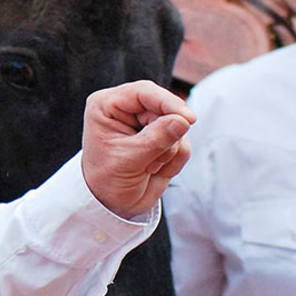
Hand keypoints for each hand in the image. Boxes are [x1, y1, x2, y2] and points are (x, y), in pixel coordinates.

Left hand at [80, 80, 195, 218]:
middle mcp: (128, 108)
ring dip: (167, 153)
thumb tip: (183, 121)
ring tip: (145, 167)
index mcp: (107, 105)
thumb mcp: (127, 160)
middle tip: (147, 163)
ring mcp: (148, 122)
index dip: (168, 103)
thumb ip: (156, 139)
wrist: (112, 202)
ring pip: (179, 129)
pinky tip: (153, 170)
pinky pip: (184, 145)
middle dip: (164, 139)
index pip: (144, 92)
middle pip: (166, 109)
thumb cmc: (107, 179)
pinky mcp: (163, 137)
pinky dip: (174, 161)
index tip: (188, 119)